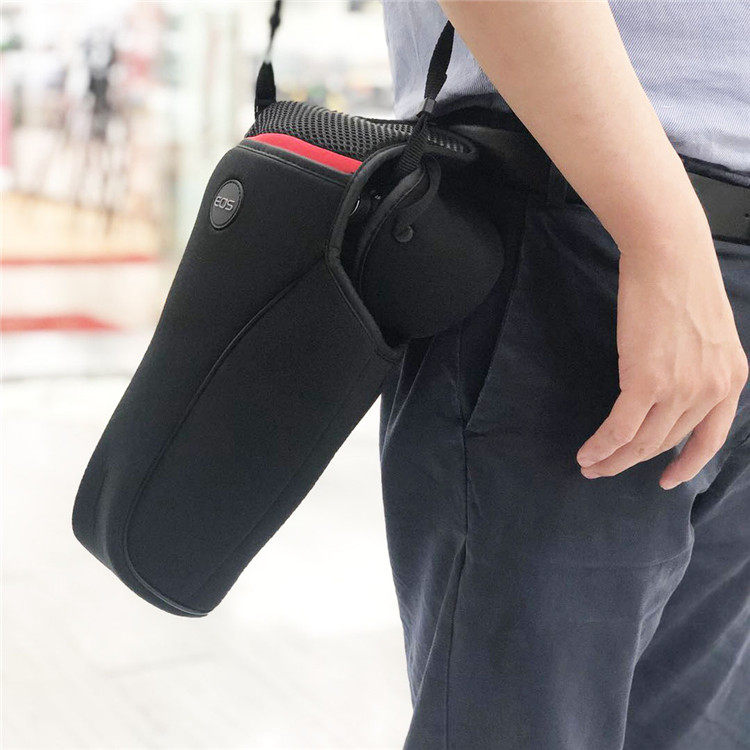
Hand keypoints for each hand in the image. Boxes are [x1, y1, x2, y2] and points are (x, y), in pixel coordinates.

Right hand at [576, 221, 747, 488]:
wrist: (670, 256)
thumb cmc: (683, 283)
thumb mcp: (707, 334)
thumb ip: (698, 367)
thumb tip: (671, 389)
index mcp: (731, 381)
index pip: (709, 439)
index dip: (687, 464)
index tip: (667, 480)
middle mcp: (711, 391)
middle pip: (665, 442)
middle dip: (632, 463)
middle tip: (604, 470)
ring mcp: (681, 389)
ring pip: (641, 442)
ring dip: (612, 460)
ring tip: (590, 466)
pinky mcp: (648, 381)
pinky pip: (620, 427)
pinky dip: (601, 445)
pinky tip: (587, 453)